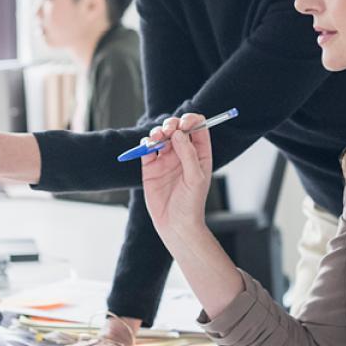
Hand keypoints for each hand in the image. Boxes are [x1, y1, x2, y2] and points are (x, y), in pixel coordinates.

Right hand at [140, 114, 212, 236]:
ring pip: (161, 135)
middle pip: (177, 128)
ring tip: (157, 139)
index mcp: (199, 154)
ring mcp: (166, 159)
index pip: (198, 128)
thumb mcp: (195, 178)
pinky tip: (148, 147)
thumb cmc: (191, 204)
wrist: (175, 225)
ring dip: (158, 132)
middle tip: (169, 131)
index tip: (185, 124)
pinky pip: (146, 148)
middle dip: (172, 124)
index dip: (191, 121)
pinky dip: (146, 143)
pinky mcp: (150, 167)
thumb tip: (178, 133)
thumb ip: (188, 154)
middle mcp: (182, 153)